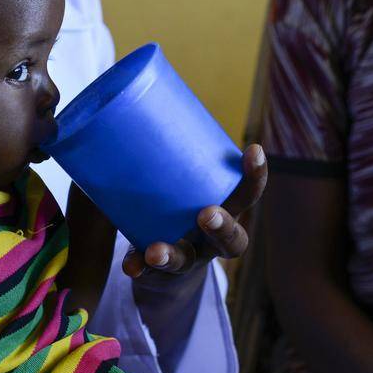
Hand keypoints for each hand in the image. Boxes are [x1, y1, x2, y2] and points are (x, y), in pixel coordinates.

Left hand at [122, 145, 266, 279]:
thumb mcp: (173, 181)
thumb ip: (151, 150)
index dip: (254, 175)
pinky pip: (149, 275)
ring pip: (189, 262)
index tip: (253, 149)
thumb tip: (117, 97)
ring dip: (174, 254)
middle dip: (223, 226)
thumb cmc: (170, 208)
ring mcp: (188, 260)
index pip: (247, 193)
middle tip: (207, 213)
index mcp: (224, 210)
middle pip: (233, 240)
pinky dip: (139, 268)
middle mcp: (212, 240)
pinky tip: (130, 265)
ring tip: (156, 249)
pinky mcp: (159, 274)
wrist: (161, 268)